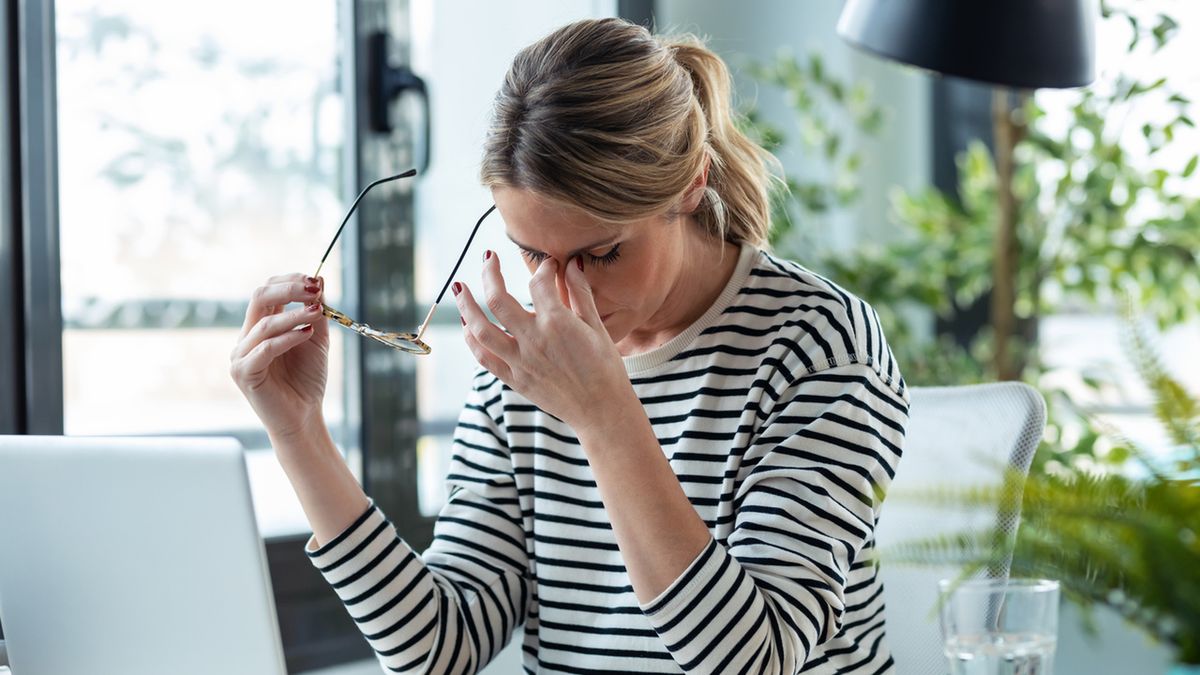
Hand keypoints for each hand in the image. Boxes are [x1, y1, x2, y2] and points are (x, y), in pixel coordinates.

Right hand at [230, 273, 329, 440]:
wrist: (303, 416)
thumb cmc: (307, 379)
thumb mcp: (316, 338)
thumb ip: (315, 311)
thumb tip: (320, 278)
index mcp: (260, 327)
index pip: (267, 291)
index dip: (289, 281)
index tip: (315, 280)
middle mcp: (246, 337)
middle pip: (259, 297)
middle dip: (288, 289)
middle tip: (314, 289)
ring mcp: (241, 355)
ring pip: (265, 323)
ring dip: (295, 314)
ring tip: (318, 311)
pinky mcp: (244, 373)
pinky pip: (265, 348)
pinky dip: (288, 337)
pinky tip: (308, 333)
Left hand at [454, 253, 632, 434]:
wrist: (601, 411)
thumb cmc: (606, 368)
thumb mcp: (597, 327)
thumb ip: (581, 293)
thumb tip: (573, 263)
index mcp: (557, 323)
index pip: (538, 282)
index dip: (543, 267)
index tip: (548, 265)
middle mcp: (533, 339)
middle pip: (497, 298)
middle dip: (489, 272)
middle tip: (488, 258)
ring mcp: (520, 361)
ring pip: (480, 329)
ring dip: (466, 306)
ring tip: (460, 288)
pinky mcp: (515, 379)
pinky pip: (484, 358)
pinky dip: (472, 340)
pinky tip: (467, 327)